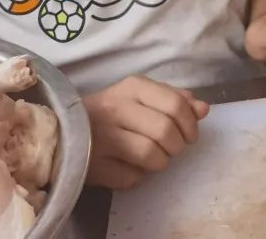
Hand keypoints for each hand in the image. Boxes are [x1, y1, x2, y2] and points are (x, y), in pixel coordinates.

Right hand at [83, 76, 207, 189]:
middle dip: (178, 145)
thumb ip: (175, 99)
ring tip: (155, 158)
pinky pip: (130, 177)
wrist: (63, 129)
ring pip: (151, 155)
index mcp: (133, 87)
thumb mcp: (143, 96)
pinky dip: (138, 177)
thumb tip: (203, 110)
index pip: (176, 104)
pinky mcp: (92, 165)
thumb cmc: (112, 110)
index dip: (190, 123)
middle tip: (174, 148)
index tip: (190, 134)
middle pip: (166, 132)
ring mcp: (102, 138)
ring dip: (161, 162)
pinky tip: (132, 167)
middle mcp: (117, 109)